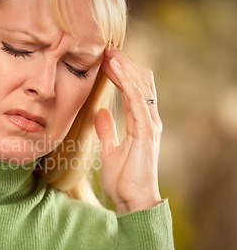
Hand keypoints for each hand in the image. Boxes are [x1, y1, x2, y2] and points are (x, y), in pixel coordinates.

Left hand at [95, 47, 162, 213]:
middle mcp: (149, 120)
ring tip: (109, 52)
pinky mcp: (146, 132)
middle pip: (141, 82)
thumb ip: (108, 131)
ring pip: (140, 86)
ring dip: (124, 68)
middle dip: (124, 64)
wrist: (132, 201)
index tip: (105, 59)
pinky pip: (137, 100)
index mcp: (141, 123)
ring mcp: (150, 125)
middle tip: (105, 49)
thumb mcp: (110, 149)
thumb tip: (100, 114)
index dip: (122, 73)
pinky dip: (126, 82)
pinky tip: (115, 70)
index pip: (135, 89)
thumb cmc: (123, 179)